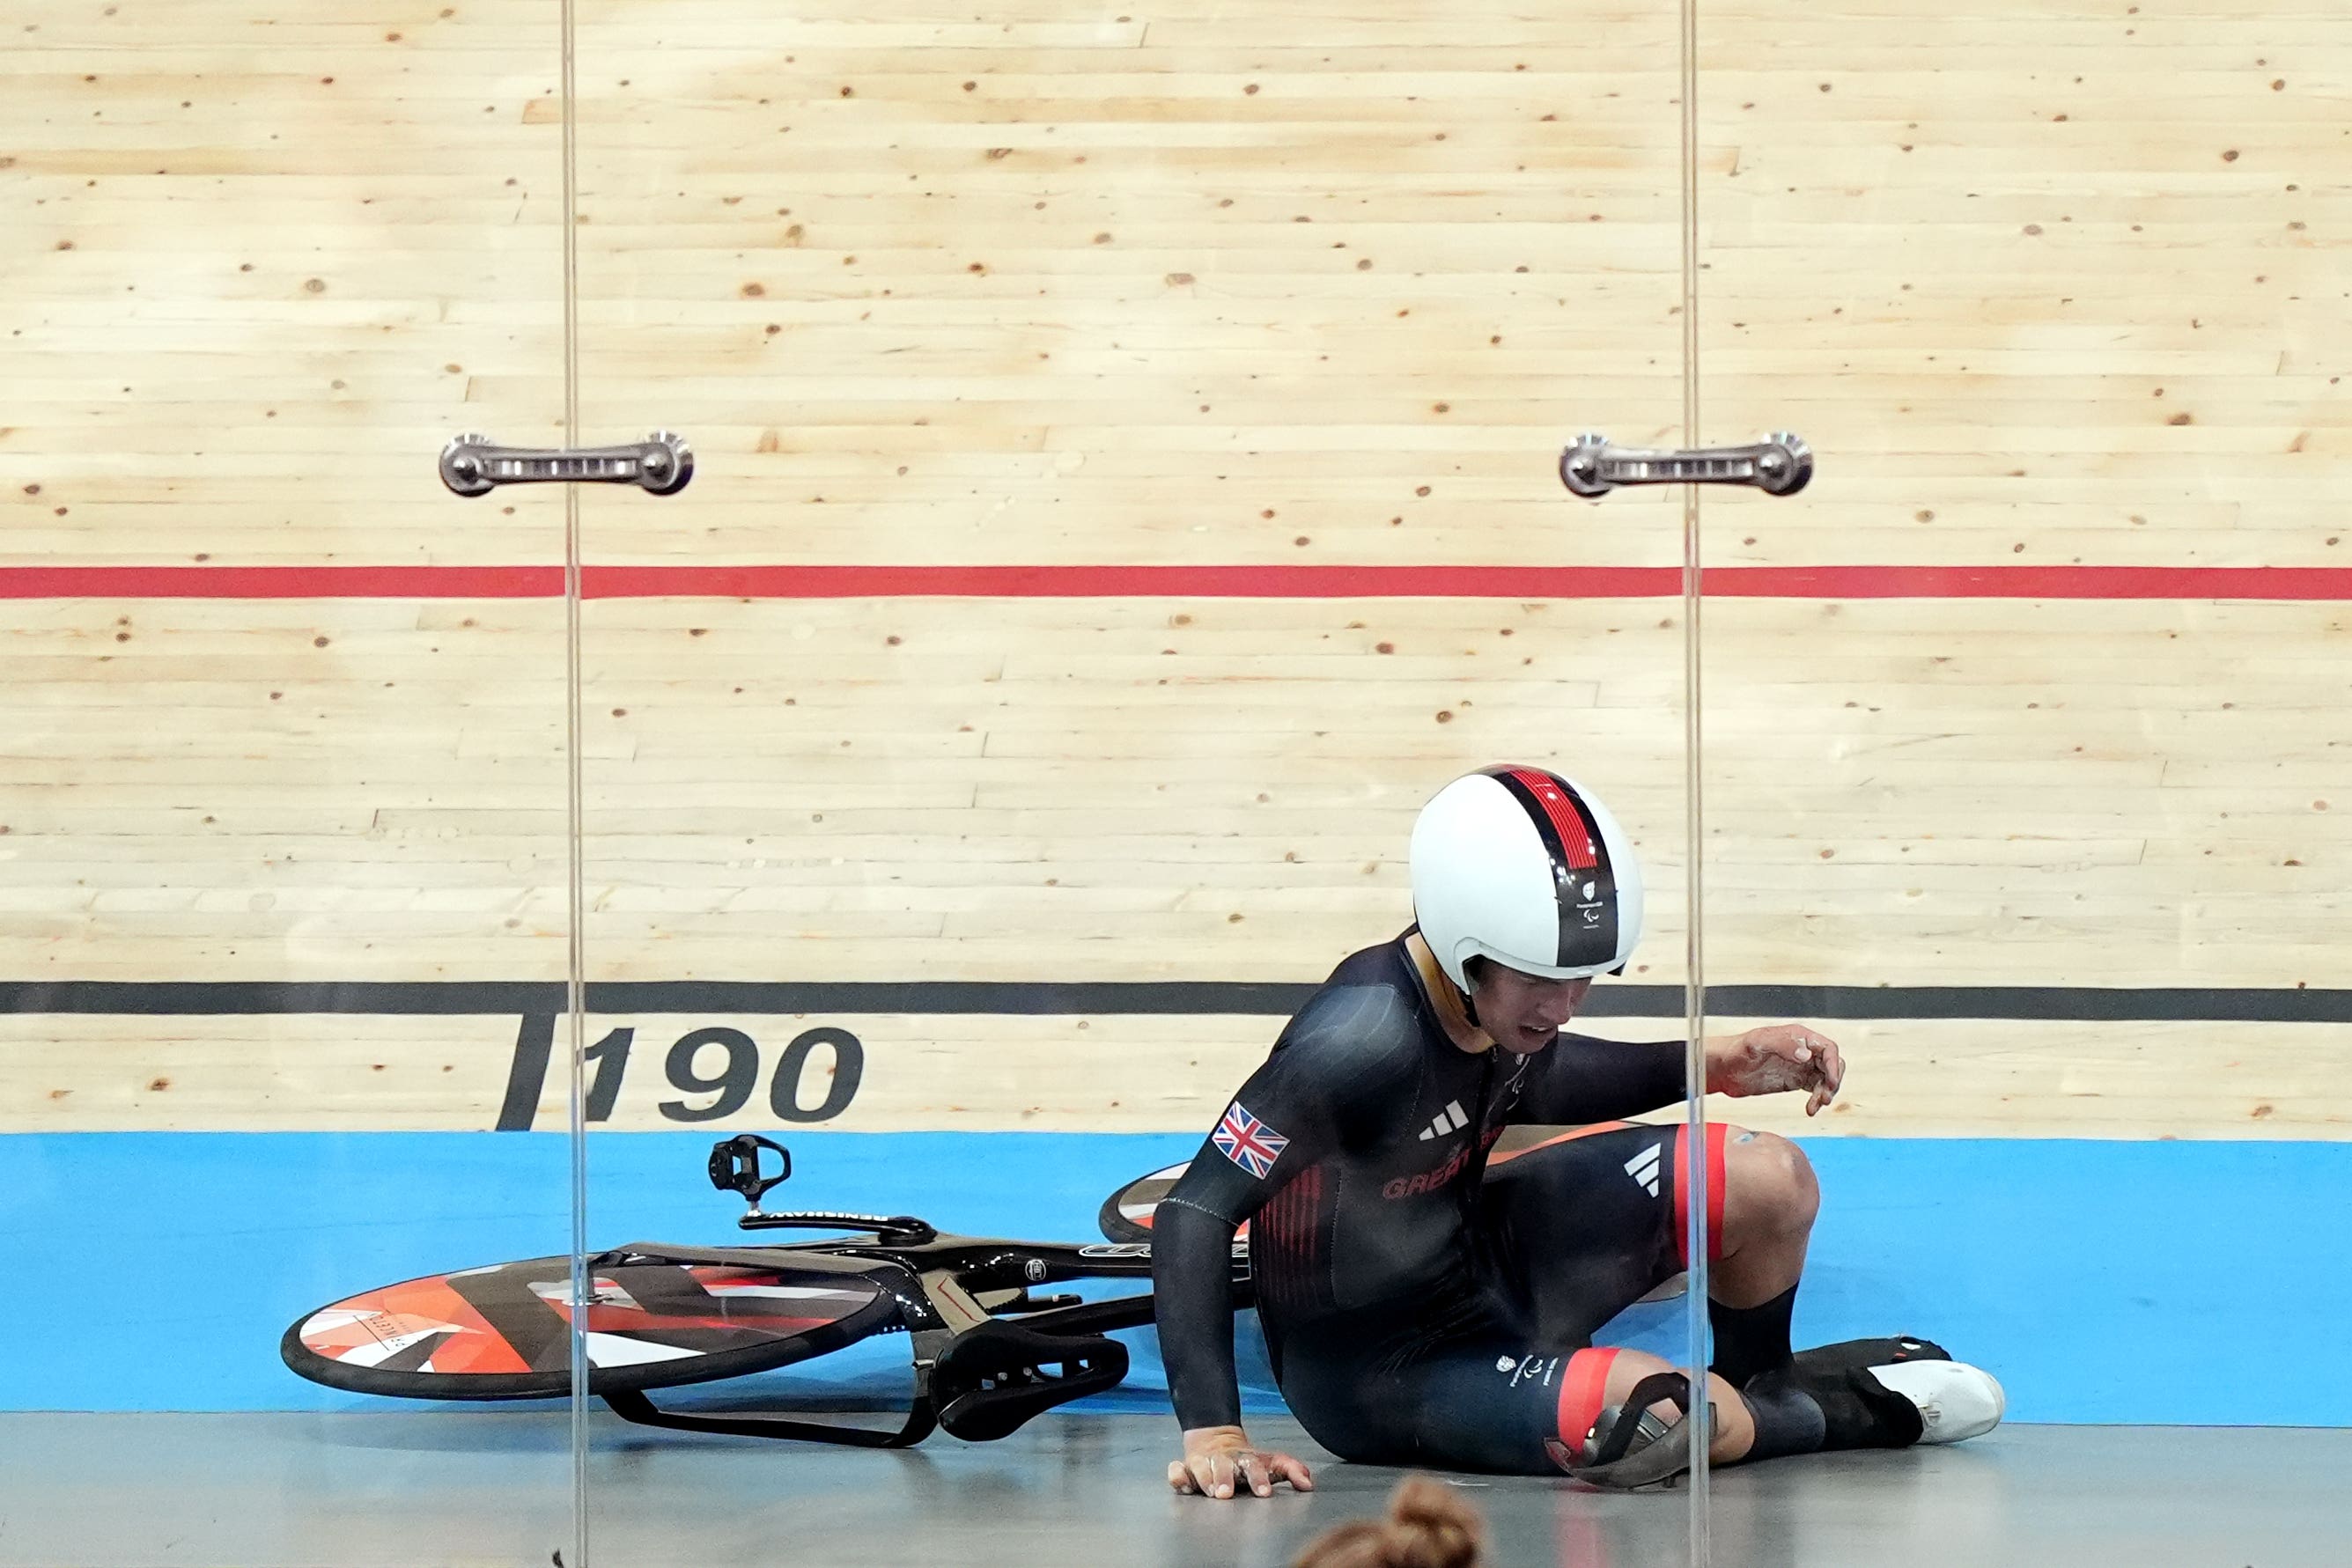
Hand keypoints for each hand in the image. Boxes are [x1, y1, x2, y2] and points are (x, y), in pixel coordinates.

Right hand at [1167, 1424, 1315, 1499]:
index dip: (1259, 1478)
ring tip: (1210, 1491)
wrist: (1216, 1438)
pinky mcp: (1184, 1468)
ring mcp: (1202, 1463)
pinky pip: (1176, 1470)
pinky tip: (1182, 1482)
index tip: (1265, 1493)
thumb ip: (1291, 1470)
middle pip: (1223, 1465)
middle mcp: (1223, 1460)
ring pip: (1199, 1467)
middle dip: (1224, 1478)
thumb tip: (1308, 1484)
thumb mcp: (1270, 1461)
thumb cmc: (1247, 1460)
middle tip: (1226, 1494)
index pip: (1253, 1466)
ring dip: (1204, 1478)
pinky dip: (1177, 1475)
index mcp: (1245, 1459)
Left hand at [1705, 1024, 1843, 1115]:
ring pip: (1825, 1078)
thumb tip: (1807, 1054)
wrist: (1722, 1069)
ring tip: (1816, 1105)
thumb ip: (1783, 1045)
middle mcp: (1801, 1050)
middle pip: (1831, 1064)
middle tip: (1824, 1096)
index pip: (1827, 1048)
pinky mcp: (1794, 1081)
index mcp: (1797, 1036)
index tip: (1830, 1082)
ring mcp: (1799, 1066)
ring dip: (1826, 1092)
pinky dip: (1816, 1100)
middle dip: (1833, 1080)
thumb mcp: (1757, 1043)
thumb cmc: (1736, 1050)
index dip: (1834, 1064)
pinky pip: (1814, 1090)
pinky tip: (1810, 1110)